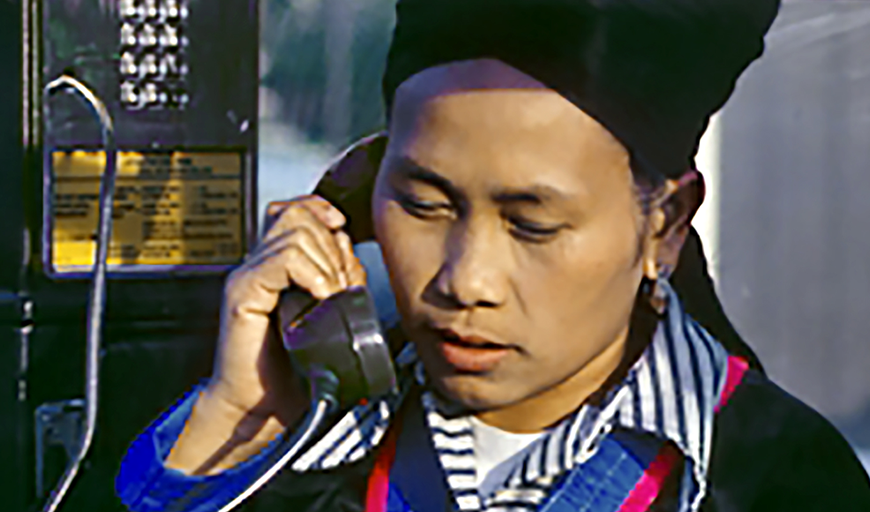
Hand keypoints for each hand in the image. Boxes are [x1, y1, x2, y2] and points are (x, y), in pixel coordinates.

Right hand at [206, 195, 366, 425]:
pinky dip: (312, 275)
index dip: (325, 214)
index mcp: (277, 267)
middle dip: (333, 243)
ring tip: (331, 295)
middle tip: (340, 283)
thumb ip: (339, 282)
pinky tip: (320, 299)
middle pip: (299, 213)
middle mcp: (259, 266)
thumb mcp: (329, 318)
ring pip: (295, 231)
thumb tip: (351, 257)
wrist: (259, 410)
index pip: (297, 210)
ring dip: (326, 262)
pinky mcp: (243, 293)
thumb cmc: (289, 374)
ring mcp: (249, 277)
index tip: (342, 231)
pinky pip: (284, 259)